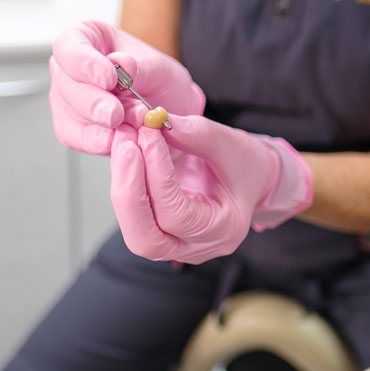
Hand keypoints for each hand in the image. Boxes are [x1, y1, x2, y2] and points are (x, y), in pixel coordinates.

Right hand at [49, 20, 204, 154]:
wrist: (169, 108)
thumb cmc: (158, 79)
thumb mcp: (159, 67)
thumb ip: (140, 67)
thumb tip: (121, 63)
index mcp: (85, 38)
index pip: (68, 46)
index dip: (84, 63)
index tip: (109, 78)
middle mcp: (68, 69)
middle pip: (65, 84)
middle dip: (92, 102)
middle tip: (115, 114)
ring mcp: (67, 100)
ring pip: (68, 114)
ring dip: (100, 125)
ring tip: (132, 124)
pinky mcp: (71, 128)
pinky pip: (76, 138)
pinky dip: (99, 142)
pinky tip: (120, 138)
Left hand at [109, 114, 313, 263]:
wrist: (246, 175)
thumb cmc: (244, 163)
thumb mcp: (231, 144)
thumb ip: (197, 135)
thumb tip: (160, 122)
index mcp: (223, 231)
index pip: (178, 215)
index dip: (157, 175)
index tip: (149, 135)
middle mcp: (195, 247)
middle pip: (146, 240)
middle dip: (128, 192)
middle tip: (125, 146)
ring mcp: (173, 244)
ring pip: (133, 228)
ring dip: (122, 183)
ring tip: (124, 141)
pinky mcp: (156, 230)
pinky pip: (132, 213)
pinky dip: (125, 182)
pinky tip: (126, 151)